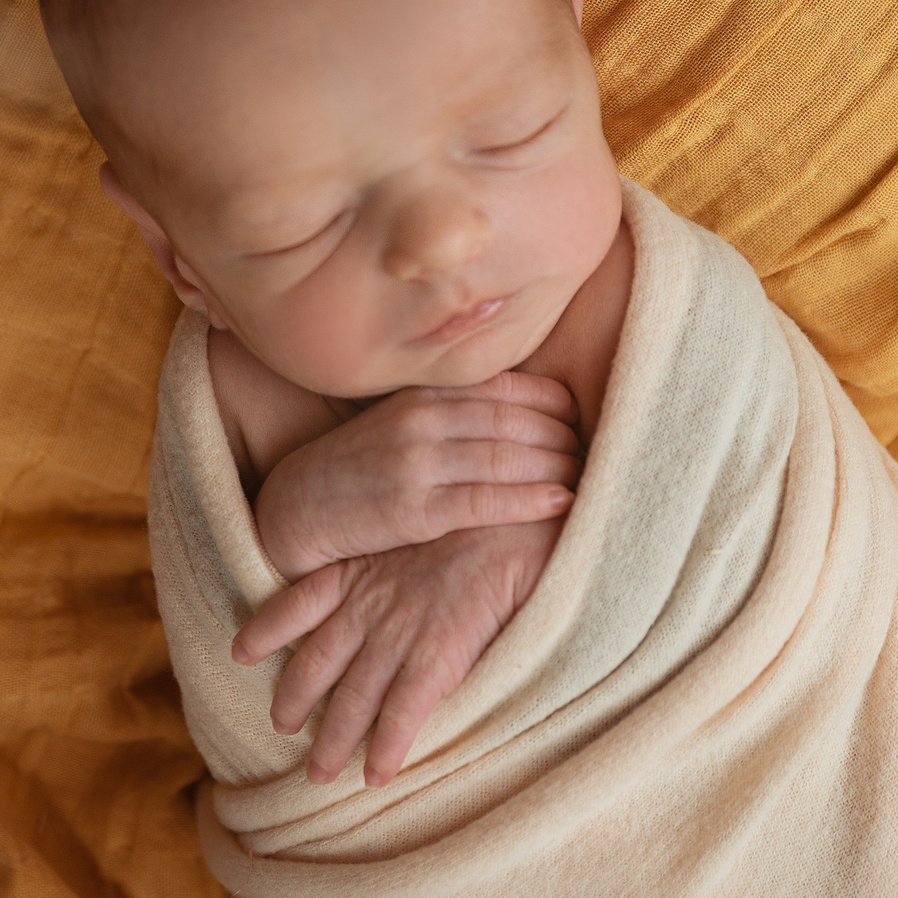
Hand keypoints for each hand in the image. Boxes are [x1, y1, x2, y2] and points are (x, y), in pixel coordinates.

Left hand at [231, 518, 562, 787]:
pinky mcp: (435, 660)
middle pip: (314, 664)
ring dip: (332, 742)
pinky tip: (377, 777)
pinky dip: (386, 750)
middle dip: (292, 701)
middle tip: (280, 728)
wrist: (518, 520)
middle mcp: (366, 607)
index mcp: (358, 569)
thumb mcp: (420, 522)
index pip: (296, 602)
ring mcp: (397, 636)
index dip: (266, 629)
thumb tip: (396, 571)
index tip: (241, 650)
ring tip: (320, 774)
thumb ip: (398, 552)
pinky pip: (401, 716)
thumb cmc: (479, 514)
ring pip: (351, 701)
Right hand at [251, 373, 580, 580]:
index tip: (585, 420)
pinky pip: (483, 500)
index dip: (557, 403)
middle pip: (517, 420)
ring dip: (558, 467)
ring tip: (592, 479)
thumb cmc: (359, 472)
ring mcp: (416, 464)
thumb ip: (452, 416)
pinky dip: (528, 499)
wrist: (294, 510)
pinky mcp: (413, 510)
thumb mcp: (399, 427)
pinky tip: (562, 502)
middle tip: (603, 455)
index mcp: (424, 396)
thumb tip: (521, 418)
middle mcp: (423, 421)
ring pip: (507, 456)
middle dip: (567, 438)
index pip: (508, 387)